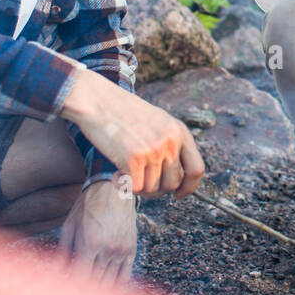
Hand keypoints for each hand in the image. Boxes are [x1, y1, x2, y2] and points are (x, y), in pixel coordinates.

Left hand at [59, 179, 136, 284]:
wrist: (114, 190)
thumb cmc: (87, 207)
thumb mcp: (69, 225)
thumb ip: (63, 251)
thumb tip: (56, 272)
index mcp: (89, 244)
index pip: (80, 277)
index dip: (72, 289)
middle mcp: (107, 250)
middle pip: (95, 283)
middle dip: (84, 292)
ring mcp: (121, 251)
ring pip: (110, 282)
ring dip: (99, 290)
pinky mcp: (130, 250)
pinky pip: (125, 276)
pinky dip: (116, 285)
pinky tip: (107, 290)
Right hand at [61, 69, 204, 197]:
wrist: (98, 100)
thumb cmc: (123, 113)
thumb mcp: (158, 122)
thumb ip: (169, 144)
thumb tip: (174, 180)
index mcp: (180, 131)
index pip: (196, 169)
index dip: (189, 187)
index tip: (179, 194)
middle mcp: (171, 141)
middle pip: (172, 183)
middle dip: (157, 189)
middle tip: (140, 182)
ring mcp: (154, 150)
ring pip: (153, 188)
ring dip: (139, 187)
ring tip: (125, 172)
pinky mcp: (134, 158)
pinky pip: (136, 188)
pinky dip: (124, 186)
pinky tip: (116, 176)